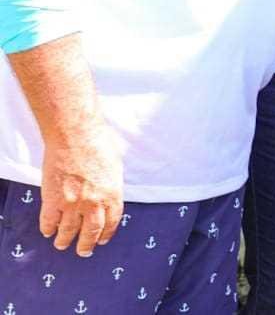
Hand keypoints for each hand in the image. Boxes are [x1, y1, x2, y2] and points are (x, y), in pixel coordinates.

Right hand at [40, 123, 123, 256]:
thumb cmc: (99, 145)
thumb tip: (108, 196)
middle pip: (91, 232)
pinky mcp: (52, 199)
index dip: (106, 234)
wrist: (76, 136)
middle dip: (87, 244)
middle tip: (83, 251)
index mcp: (113, 194)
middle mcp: (94, 203)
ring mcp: (72, 203)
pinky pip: (49, 221)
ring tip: (62, 244)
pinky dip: (48, 228)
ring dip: (65, 240)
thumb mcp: (115, 168)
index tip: (102, 240)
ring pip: (68, 230)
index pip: (111, 222)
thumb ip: (111, 186)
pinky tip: (48, 231)